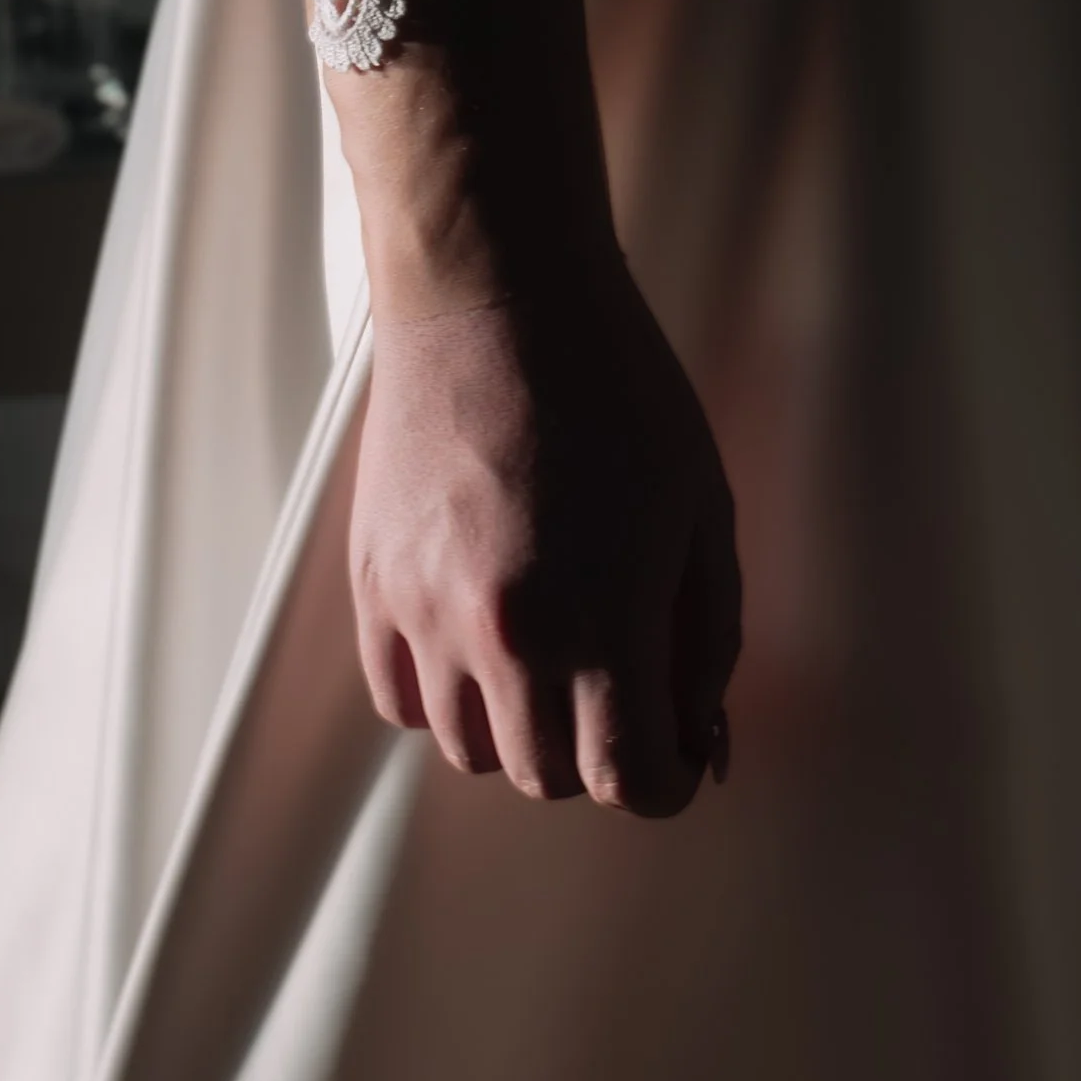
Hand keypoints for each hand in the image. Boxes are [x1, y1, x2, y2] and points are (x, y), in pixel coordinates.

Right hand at [350, 257, 741, 817]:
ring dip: (521, 730)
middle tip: (622, 687)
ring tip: (551, 654)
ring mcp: (425, 616)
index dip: (665, 780)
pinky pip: (401, 701)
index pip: (627, 782)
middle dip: (599, 752)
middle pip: (549, 778)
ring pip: (471, 752)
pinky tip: (481, 640)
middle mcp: (503, 639)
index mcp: (601, 623)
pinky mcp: (373, 585)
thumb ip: (708, 639)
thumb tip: (699, 736)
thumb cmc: (618, 391)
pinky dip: (446, 697)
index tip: (675, 751)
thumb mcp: (703, 514)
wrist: (495, 299)